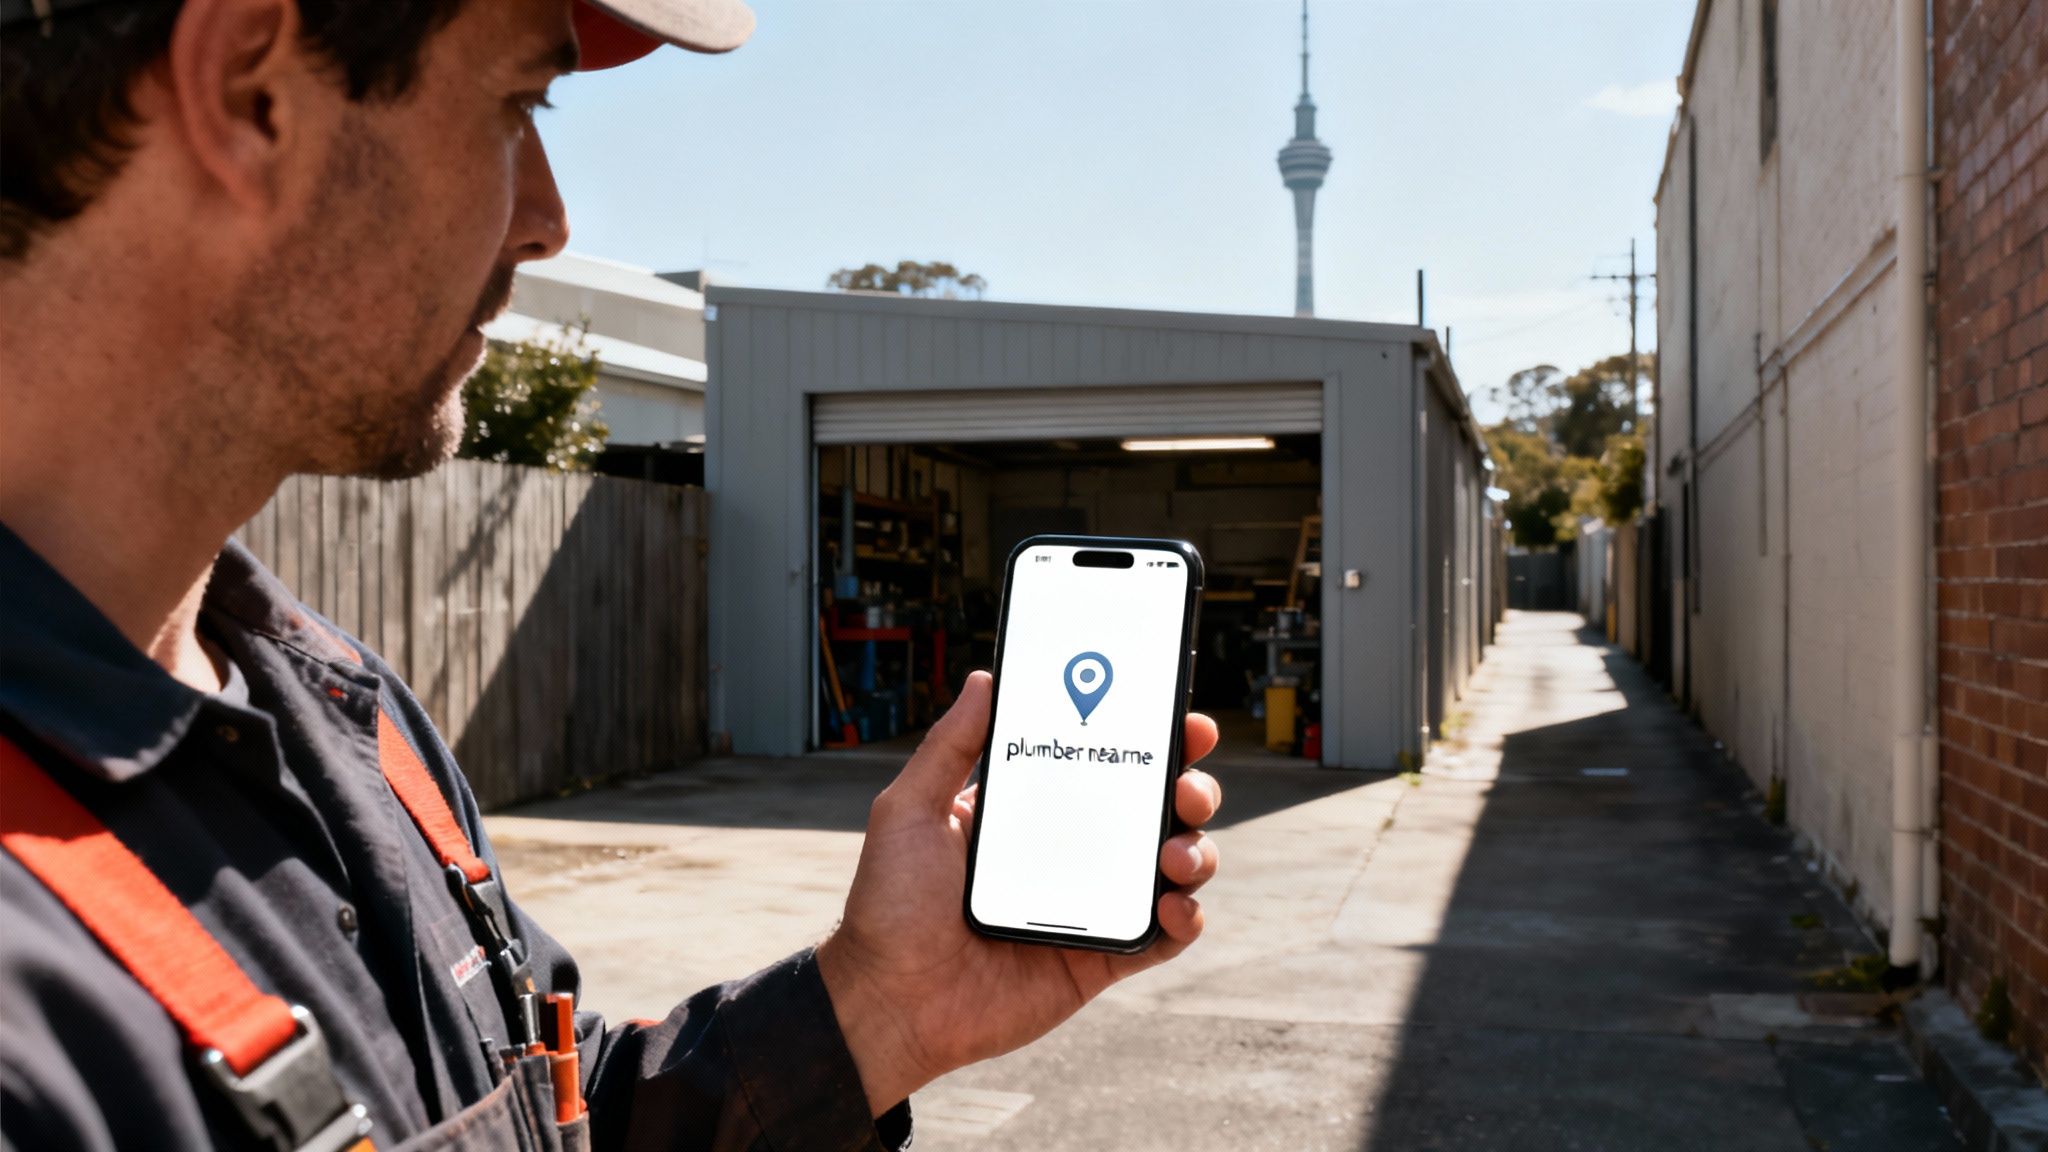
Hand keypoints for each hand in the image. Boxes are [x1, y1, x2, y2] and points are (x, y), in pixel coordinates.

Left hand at [816, 671, 1222, 1114]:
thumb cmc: (890, 906)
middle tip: (1184, 786)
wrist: (889, 1000)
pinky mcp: (1100, 960)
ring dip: (1196, 851)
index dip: (1151, 740)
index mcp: (1033, 813)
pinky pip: (1163, 938)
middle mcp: (1071, 854)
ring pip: (1173, 867)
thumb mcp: (910, 810)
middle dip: (1190, 788)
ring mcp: (1091, 907)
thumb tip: (986, 679)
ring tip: (1175, 853)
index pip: (1105, 764)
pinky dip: (1184, 918)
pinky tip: (1171, 905)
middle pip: (1155, 810)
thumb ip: (950, 746)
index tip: (1181, 720)